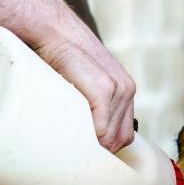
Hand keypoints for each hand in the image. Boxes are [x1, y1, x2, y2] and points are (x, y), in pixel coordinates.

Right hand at [35, 34, 135, 153]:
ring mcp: (118, 89)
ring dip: (93, 144)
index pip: (125, 135)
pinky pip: (102, 128)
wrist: (56, 32)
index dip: (106, 146)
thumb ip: (92, 105)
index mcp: (125, 91)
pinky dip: (90, 135)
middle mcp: (127, 90)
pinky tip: (74, 132)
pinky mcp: (105, 88)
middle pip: (119, 139)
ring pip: (110, 136)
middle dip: (100, 149)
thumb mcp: (84, 83)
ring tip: (72, 143)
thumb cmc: (62, 59)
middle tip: (77, 151)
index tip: (87, 151)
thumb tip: (84, 136)